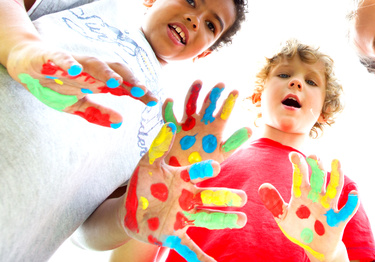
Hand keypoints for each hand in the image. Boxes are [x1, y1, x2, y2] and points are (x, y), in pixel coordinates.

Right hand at [6, 42, 156, 127]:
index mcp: (97, 79)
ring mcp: (73, 62)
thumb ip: (97, 112)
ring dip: (104, 72)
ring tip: (115, 83)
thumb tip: (120, 122)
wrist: (25, 63)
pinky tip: (76, 70)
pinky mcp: (52, 57)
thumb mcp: (76, 104)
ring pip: (92, 64)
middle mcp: (89, 68)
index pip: (122, 84)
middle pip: (114, 70)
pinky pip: (62, 59)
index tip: (153, 101)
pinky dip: (70, 64)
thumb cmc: (55, 83)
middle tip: (142, 91)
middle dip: (128, 79)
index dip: (137, 91)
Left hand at [123, 123, 246, 261]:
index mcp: (183, 179)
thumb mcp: (147, 163)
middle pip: (210, 197)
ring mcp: (183, 218)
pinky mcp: (174, 235)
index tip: (214, 166)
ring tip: (241, 220)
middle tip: (242, 198)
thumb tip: (168, 125)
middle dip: (225, 198)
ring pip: (207, 219)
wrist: (132, 209)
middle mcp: (189, 198)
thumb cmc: (143, 183)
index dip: (204, 170)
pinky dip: (202, 258)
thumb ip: (158, 146)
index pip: (196, 173)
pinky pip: (190, 248)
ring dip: (224, 220)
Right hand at [162, 81, 251, 166]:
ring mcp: (187, 123)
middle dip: (214, 94)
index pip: (224, 112)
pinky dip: (168, 108)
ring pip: (190, 104)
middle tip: (221, 84)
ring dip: (194, 93)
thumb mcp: (222, 153)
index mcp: (215, 127)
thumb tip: (250, 129)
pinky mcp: (173, 128)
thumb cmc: (206, 164)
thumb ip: (234, 142)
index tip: (236, 90)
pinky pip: (169, 116)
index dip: (229, 102)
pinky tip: (169, 99)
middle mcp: (202, 122)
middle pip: (208, 104)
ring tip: (199, 81)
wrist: (185, 174)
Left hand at [259, 152, 358, 260]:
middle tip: (314, 156)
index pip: (300, 176)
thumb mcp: (283, 218)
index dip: (297, 165)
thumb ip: (275, 203)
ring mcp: (328, 206)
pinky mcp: (338, 219)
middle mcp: (317, 196)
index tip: (293, 155)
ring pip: (334, 187)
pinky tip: (354, 193)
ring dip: (336, 175)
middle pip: (318, 177)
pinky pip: (346, 210)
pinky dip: (352, 202)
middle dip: (316, 166)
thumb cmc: (298, 228)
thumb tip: (263, 187)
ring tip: (336, 162)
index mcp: (302, 193)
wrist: (313, 247)